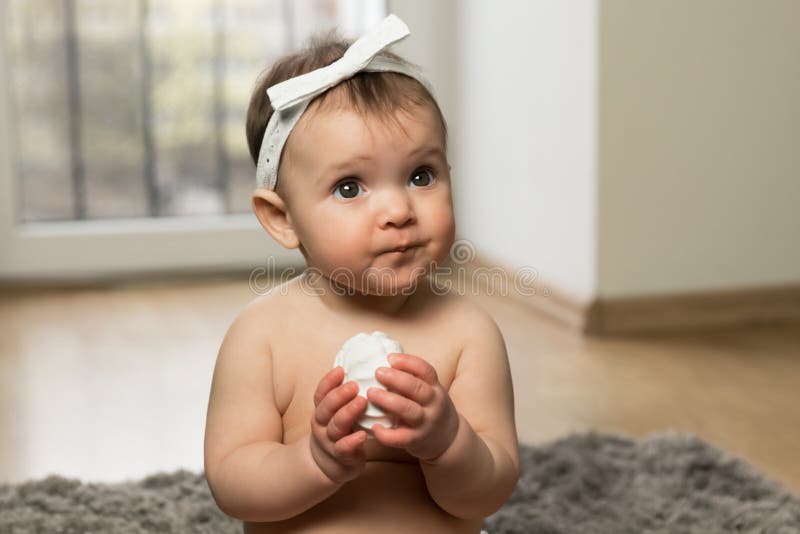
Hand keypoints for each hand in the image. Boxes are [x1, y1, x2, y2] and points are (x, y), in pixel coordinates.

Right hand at [309, 366, 368, 483]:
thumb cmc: (339, 432)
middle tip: (354, 384)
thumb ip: (344, 396)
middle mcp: (322, 424)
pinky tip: (362, 435)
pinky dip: (351, 441)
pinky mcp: (341, 456)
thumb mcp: (335, 413)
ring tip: (362, 401)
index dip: (329, 381)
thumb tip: (361, 367)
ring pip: (335, 426)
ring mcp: (330, 440)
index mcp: (322, 410)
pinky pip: (343, 448)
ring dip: (347, 412)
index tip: (341, 369)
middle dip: (339, 394)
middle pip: (326, 407)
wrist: (327, 466)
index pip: (321, 393)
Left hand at [367, 353, 459, 461]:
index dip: (408, 362)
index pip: (426, 371)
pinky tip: (375, 427)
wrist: (448, 439)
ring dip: (388, 400)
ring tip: (371, 393)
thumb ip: (413, 378)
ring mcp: (426, 423)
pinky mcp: (417, 440)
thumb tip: (384, 359)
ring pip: (409, 410)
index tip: (390, 358)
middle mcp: (434, 404)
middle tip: (377, 372)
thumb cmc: (430, 409)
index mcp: (435, 388)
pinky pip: (402, 438)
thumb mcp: (430, 391)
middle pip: (417, 388)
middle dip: (396, 378)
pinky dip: (387, 434)